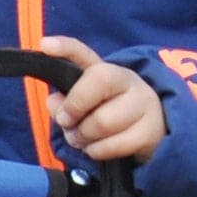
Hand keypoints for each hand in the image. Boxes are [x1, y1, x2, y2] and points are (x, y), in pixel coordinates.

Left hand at [42, 36, 165, 161]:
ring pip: (102, 122)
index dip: (65, 48)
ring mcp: (143, 105)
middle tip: (68, 122)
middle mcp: (128, 81)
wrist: (151, 130)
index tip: (45, 45)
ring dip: (82, 136)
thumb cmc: (109, 113)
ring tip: (81, 138)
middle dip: (74, 108)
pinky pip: (112, 146)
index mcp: (106, 70)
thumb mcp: (86, 104)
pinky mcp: (149, 131)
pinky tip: (96, 148)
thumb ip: (65, 102)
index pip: (84, 53)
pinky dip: (95, 151)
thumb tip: (54, 103)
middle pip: (98, 83)